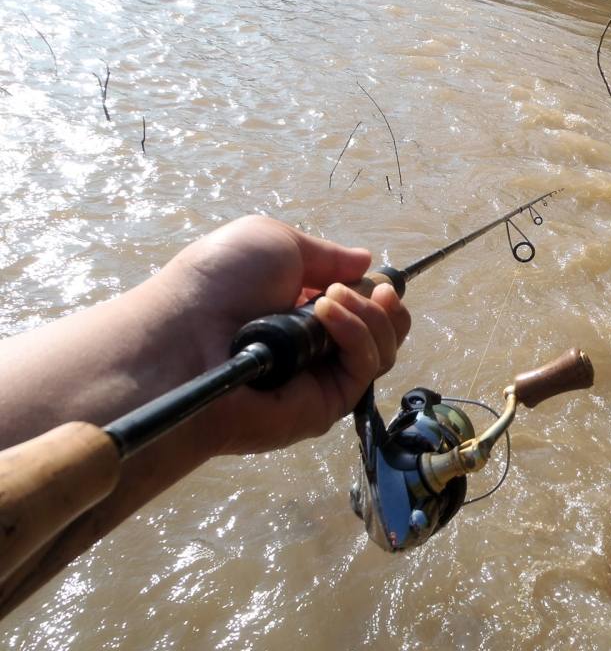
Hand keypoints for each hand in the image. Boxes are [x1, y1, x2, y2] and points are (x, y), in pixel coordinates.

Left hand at [156, 215, 409, 454]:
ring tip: (331, 298)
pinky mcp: (326, 407)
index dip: (377, 293)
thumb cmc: (218, 284)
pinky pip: (364, 370)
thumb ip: (326, 254)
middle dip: (386, 307)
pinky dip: (357, 335)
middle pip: (384, 334)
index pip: (363, 309)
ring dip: (369, 316)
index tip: (377, 279)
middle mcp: (317, 349)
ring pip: (383, 352)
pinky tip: (327, 314)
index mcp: (303, 312)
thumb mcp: (275, 243)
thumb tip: (365, 261)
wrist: (184, 338)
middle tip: (374, 290)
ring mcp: (323, 381)